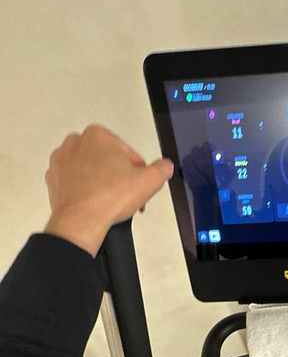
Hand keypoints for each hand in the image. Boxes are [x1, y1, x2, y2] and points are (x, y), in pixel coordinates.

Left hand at [44, 125, 173, 255]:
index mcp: (98, 135)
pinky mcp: (54, 179)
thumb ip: (162, 169)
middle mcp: (75, 143)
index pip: (128, 153)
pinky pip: (76, 182)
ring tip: (110, 200)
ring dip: (102, 182)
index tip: (136, 185)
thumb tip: (164, 167)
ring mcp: (61, 161)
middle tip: (125, 193)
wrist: (81, 221)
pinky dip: (85, 191)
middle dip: (118, 175)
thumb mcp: (150, 181)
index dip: (137, 172)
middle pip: (107, 159)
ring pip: (91, 169)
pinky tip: (95, 202)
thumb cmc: (107, 198)